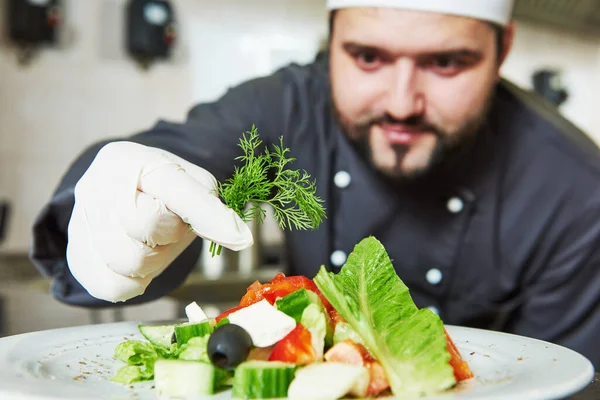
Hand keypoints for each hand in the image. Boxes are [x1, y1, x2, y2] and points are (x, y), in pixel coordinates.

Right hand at [66, 141, 252, 301]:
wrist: (114, 193)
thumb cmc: (157, 189)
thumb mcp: (188, 182)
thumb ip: (209, 206)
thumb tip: (238, 238)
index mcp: (131, 160)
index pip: (175, 190)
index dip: (208, 216)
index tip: (242, 239)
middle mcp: (98, 187)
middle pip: (147, 228)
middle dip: (169, 234)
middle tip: (168, 226)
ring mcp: (81, 222)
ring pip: (130, 262)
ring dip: (153, 260)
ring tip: (152, 242)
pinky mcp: (77, 257)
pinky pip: (114, 287)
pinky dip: (135, 281)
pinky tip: (138, 260)